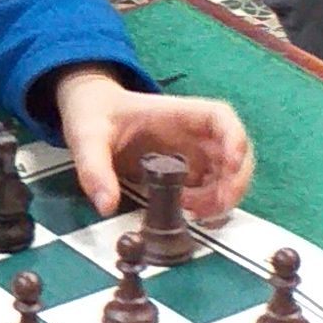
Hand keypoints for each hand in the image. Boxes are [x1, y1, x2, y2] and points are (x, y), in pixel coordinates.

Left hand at [54, 73, 254, 224]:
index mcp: (176, 113)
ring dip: (222, 195)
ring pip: (227, 172)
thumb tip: (106, 205)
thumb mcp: (87, 137)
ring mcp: (190, 152)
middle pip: (234, 150)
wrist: (89, 112)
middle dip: (235, 179)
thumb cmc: (94, 114)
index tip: (232, 164)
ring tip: (194, 211)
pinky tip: (186, 209)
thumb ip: (95, 169)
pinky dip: (209, 202)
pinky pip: (210, 187)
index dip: (234, 138)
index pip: (219, 117)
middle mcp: (191, 132)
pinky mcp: (184, 171)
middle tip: (217, 205)